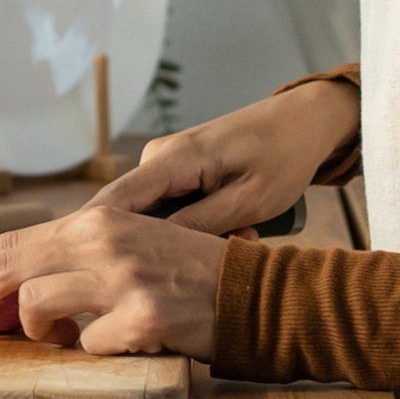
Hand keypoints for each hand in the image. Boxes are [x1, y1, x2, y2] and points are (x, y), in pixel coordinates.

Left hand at [0, 206, 229, 358]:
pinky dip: (94, 352)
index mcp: (96, 219)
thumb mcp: (125, 243)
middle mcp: (104, 241)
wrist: (250, 291)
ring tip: (54, 337)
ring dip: (36, 331)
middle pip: (9, 267)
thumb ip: (73, 254)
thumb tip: (5, 277)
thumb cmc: (182, 270)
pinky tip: (115, 345)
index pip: (13, 238)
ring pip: (37, 306)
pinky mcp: (144, 319)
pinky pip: (89, 345)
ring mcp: (123, 280)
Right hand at [85, 78, 354, 237]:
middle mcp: (158, 157)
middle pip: (134, 216)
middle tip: (230, 247)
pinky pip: (172, 207)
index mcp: (172, 158)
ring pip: (158, 216)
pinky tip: (239, 225)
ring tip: (247, 233)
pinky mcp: (178, 170)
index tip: (97, 277)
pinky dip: (200, 223)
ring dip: (192, 236)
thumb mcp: (249, 200)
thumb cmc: (283, 156)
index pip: (113, 202)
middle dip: (170, 246)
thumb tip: (151, 252)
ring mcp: (167, 163)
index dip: (96, 240)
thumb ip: (199, 225)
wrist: (303, 121)